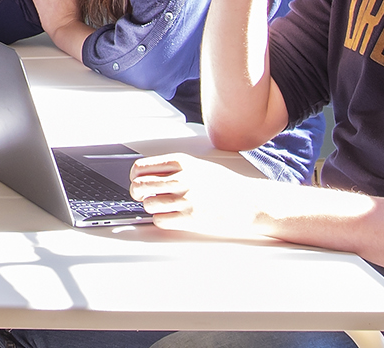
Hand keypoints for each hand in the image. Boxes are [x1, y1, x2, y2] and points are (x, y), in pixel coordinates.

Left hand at [128, 153, 284, 239]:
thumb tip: (148, 174)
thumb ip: (174, 168)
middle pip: (140, 186)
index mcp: (181, 162)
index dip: (134, 176)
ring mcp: (186, 199)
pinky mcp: (192, 218)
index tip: (136, 180)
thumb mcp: (197, 166)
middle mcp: (181, 179)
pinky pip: (161, 220)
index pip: (141, 167)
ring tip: (160, 206)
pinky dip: (161, 219)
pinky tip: (170, 216)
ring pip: (148, 204)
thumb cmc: (225, 184)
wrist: (250, 201)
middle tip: (142, 196)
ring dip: (150, 207)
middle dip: (137, 193)